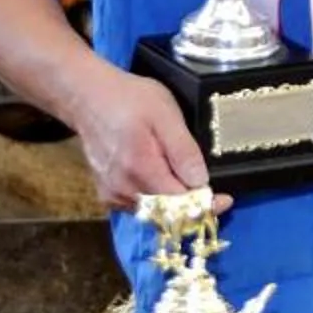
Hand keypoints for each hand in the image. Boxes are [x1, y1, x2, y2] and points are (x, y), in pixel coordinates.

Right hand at [63, 70, 225, 212]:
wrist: (88, 98)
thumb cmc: (130, 99)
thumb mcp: (165, 113)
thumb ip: (183, 150)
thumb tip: (201, 183)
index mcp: (141, 170)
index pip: (181, 205)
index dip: (206, 204)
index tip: (225, 199)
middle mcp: (124, 191)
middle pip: (168, 214)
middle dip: (192, 206)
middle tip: (210, 192)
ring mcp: (113, 196)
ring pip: (154, 214)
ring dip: (174, 205)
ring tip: (184, 181)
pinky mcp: (107, 195)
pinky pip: (139, 208)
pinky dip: (155, 201)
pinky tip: (161, 180)